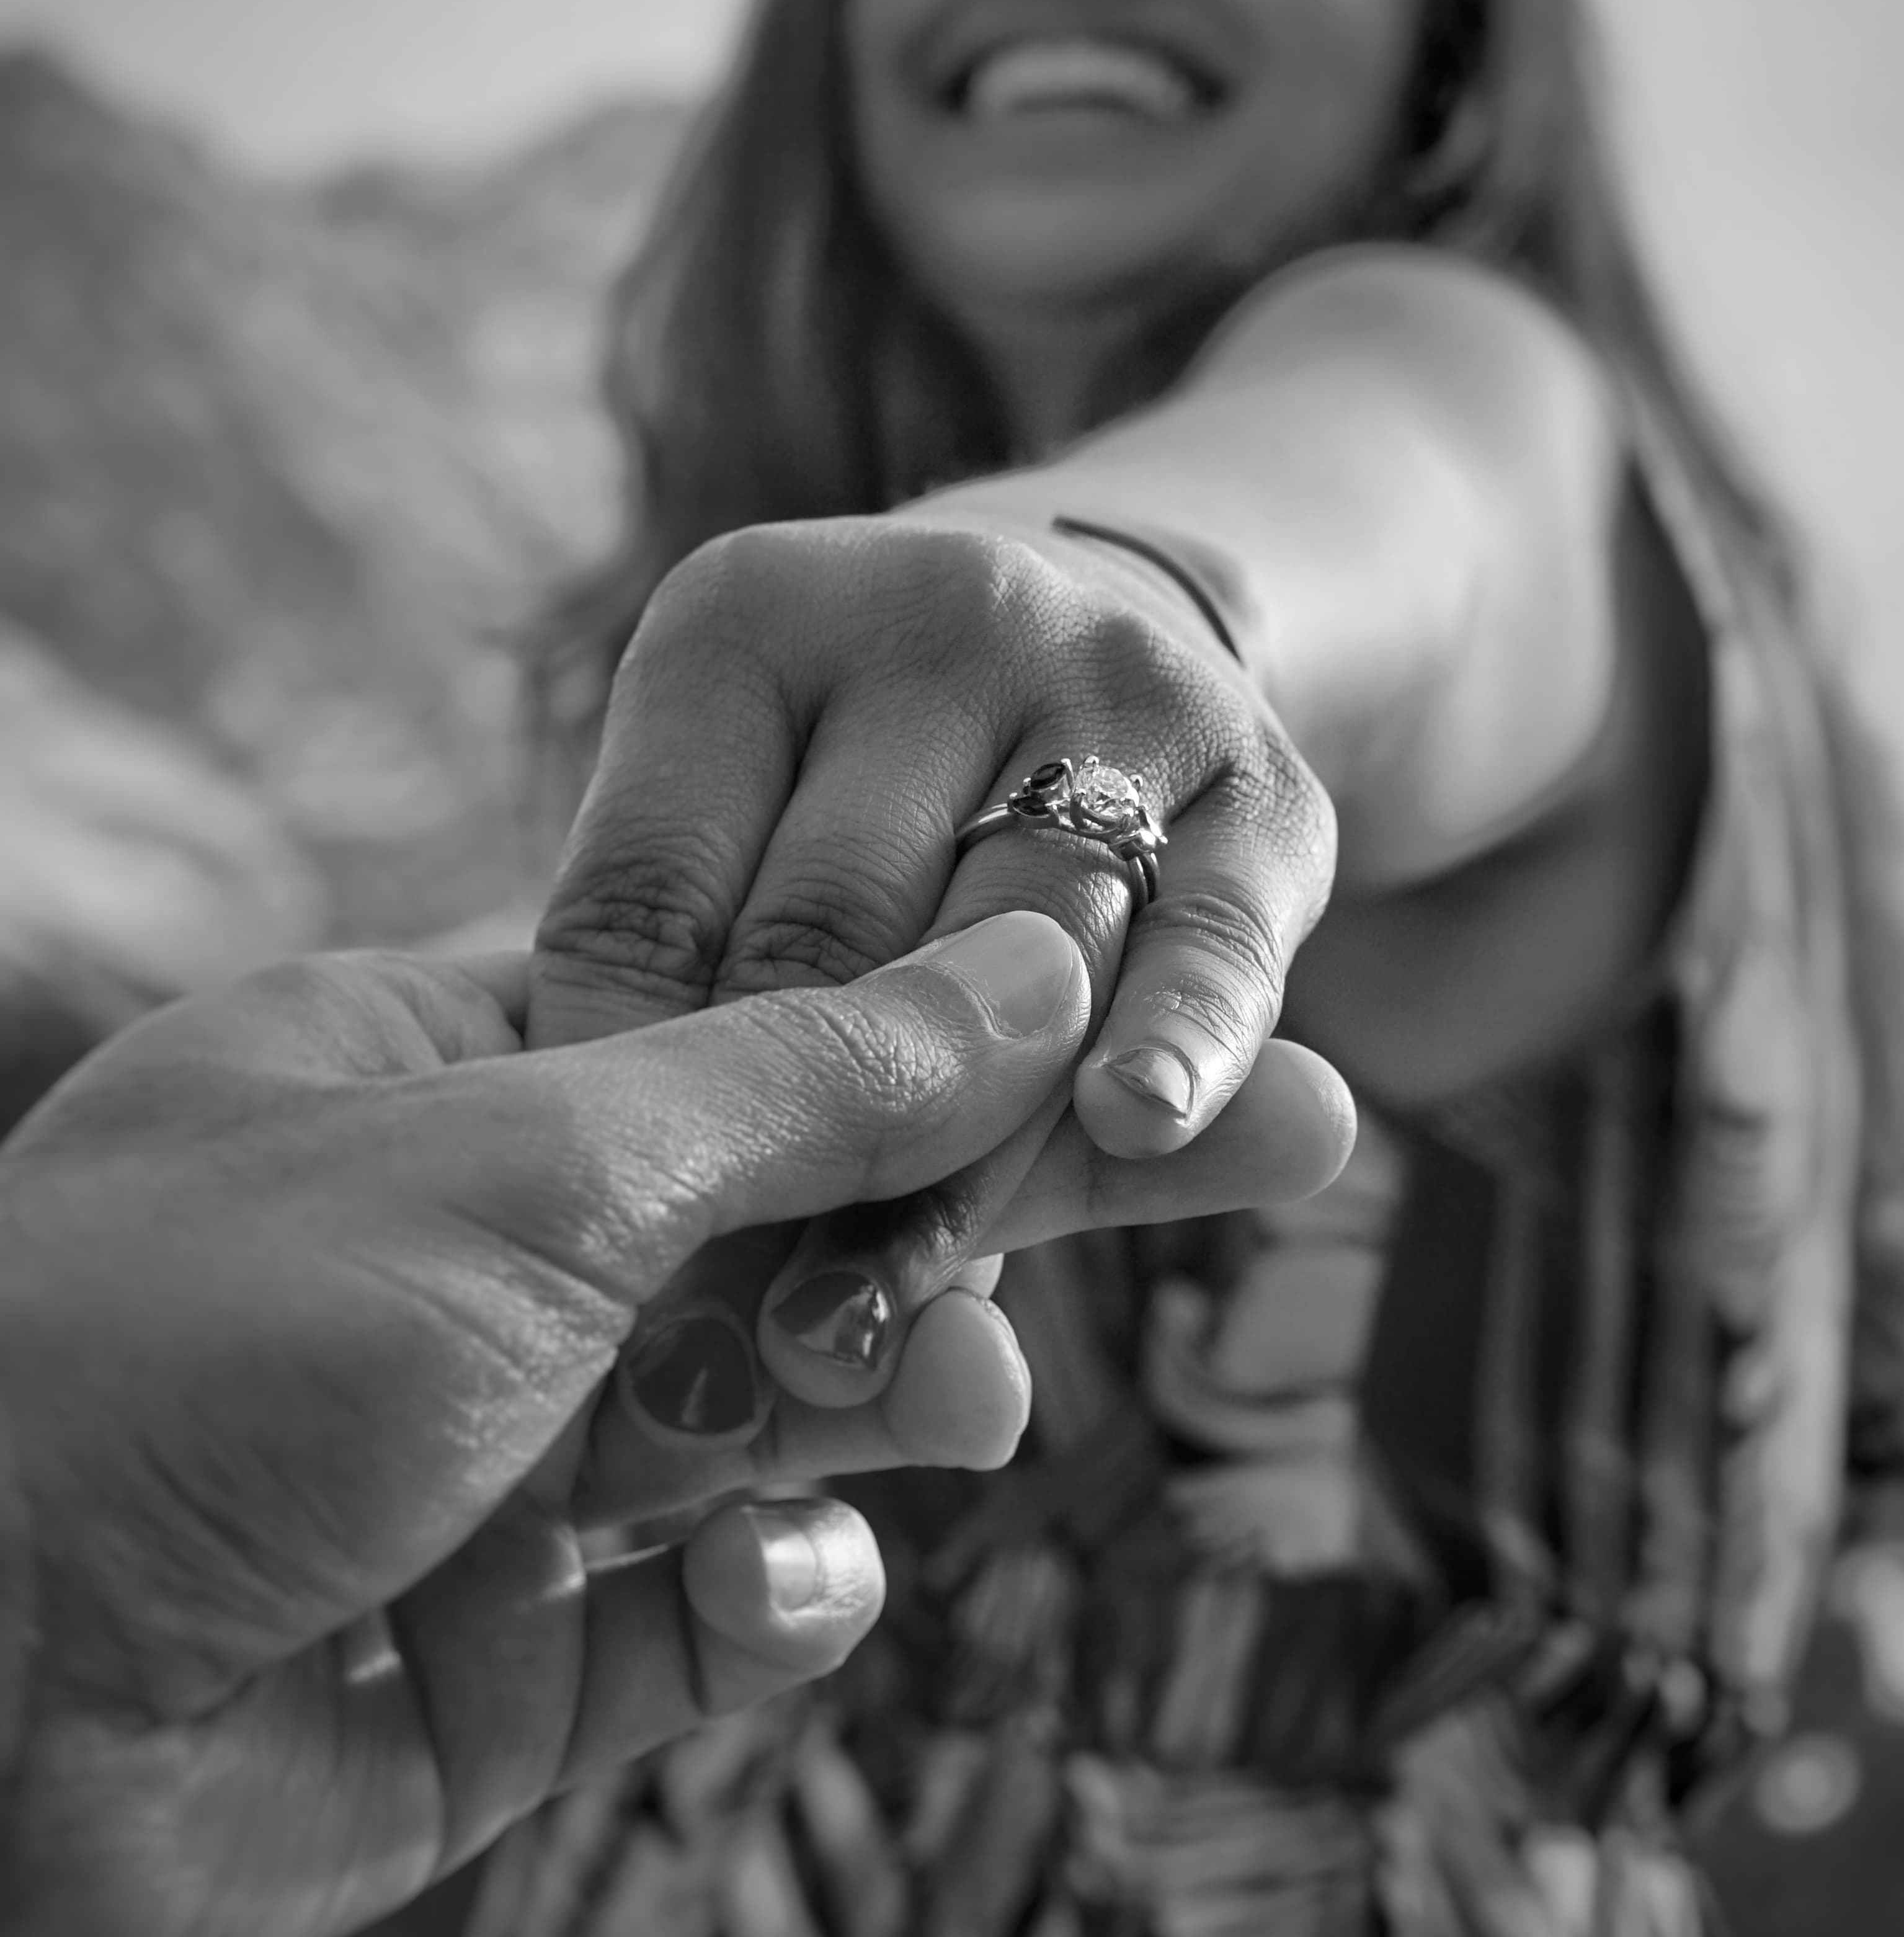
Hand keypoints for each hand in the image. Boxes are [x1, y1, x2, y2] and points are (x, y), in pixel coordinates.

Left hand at [0, 921, 1349, 1936]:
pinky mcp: (498, 1678)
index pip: (783, 1021)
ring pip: (784, 1421)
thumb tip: (1038, 962)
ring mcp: (490, 1472)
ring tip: (975, 1411)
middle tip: (1305, 1147)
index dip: (988, 1013)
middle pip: (823, 1212)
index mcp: (451, 1070)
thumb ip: (806, 1085)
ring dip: (897, 1402)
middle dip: (1034, 1194)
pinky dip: (775, 1597)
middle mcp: (478, 1261)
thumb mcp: (531, 1157)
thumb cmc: (196, 1343)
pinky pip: (706, 1622)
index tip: (1188, 995)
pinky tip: (795, 1579)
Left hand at [530, 516, 1338, 1367]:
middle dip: (781, 1148)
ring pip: (1019, 954)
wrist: (1086, 696)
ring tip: (890, 1294)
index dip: (620, 1088)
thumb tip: (688, 1222)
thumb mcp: (709, 846)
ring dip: (957, 1156)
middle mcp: (930, 612)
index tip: (602, 1253)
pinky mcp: (1268, 788)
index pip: (650, 893)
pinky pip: (1210, 941)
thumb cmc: (832, 837)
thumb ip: (661, 992)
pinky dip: (1176, 1042)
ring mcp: (1116, 682)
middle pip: (833, 936)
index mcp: (739, 627)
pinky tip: (1140, 1127)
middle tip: (740, 1324)